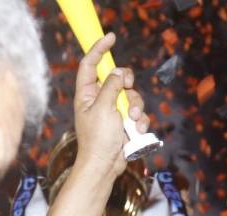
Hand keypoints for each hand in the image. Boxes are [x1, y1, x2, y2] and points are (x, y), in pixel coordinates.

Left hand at [73, 33, 147, 177]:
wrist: (104, 166)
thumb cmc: (98, 139)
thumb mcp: (103, 108)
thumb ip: (112, 86)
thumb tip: (120, 72)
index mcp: (86, 94)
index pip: (90, 65)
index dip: (99, 49)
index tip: (110, 38)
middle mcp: (99, 100)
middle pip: (118, 78)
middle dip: (128, 84)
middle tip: (129, 87)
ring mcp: (112, 111)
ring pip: (131, 96)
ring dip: (136, 107)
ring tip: (133, 121)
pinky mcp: (124, 123)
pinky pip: (137, 113)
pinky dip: (140, 120)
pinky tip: (137, 130)